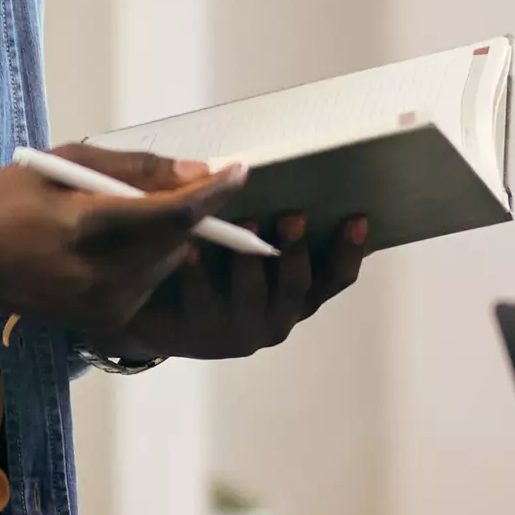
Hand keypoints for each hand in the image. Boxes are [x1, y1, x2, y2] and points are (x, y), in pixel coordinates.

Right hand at [0, 145, 247, 346]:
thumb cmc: (8, 201)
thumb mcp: (65, 164)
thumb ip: (136, 168)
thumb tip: (199, 171)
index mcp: (86, 230)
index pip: (171, 215)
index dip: (212, 193)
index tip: (241, 170)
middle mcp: (100, 278)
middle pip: (178, 244)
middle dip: (193, 214)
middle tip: (202, 186)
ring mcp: (104, 308)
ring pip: (169, 266)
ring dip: (174, 238)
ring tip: (146, 213)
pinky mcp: (106, 325)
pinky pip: (151, 285)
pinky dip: (154, 261)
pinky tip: (128, 243)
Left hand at [115, 208, 371, 360]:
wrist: (157, 315)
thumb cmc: (214, 268)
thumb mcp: (248, 245)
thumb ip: (271, 221)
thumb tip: (276, 177)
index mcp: (297, 294)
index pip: (336, 277)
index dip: (350, 251)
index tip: (357, 217)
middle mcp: (278, 317)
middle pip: (298, 288)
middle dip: (296, 251)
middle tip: (293, 216)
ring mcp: (241, 331)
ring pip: (254, 297)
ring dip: (251, 261)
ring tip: (246, 224)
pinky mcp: (201, 336)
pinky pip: (202, 301)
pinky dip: (197, 273)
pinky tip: (189, 247)